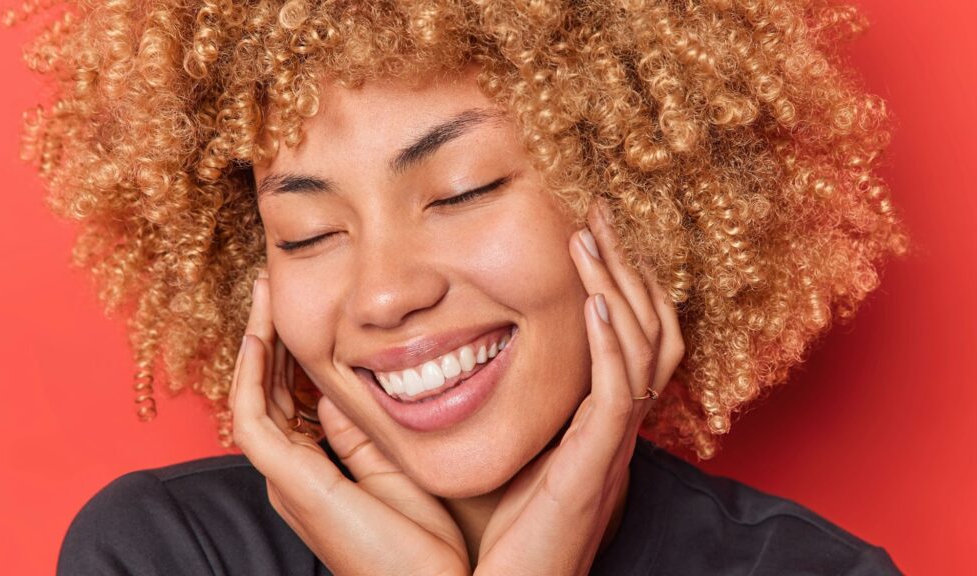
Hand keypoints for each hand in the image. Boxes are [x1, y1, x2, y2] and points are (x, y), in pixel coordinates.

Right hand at [228, 273, 471, 575]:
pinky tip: (261, 340)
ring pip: (255, 400)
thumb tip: (334, 392)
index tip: (302, 308)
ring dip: (256, 345)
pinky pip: (255, 423)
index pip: (292, 398)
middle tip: (270, 287)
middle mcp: (291, 472)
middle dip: (269, 337)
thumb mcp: (392, 469)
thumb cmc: (421, 544)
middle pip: (268, 392)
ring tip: (262, 296)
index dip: (292, 352)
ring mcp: (286, 480)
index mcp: (315, 469)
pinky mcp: (291, 485)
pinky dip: (253, 380)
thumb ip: (357, 433)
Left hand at [473, 198, 685, 574]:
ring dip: (619, 288)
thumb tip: (436, 360)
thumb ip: (487, 405)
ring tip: (591, 239)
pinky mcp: (598, 466)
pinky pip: (619, 395)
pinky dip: (613, 344)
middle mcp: (615, 428)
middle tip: (598, 214)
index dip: (618, 282)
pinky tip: (594, 303)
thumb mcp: (501, 453)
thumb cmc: (500, 536)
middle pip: (650, 329)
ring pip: (645, 351)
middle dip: (626, 266)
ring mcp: (612, 446)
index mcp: (597, 422)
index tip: (587, 233)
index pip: (631, 336)